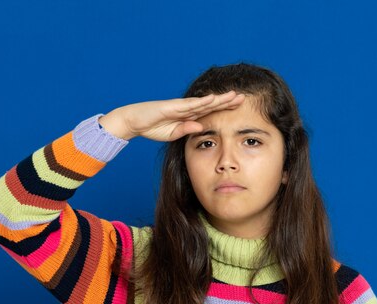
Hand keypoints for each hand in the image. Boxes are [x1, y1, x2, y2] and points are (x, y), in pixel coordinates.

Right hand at [99, 91, 244, 140]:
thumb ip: (186, 130)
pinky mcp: (171, 107)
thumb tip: (201, 128)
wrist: (133, 122)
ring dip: (219, 99)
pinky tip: (213, 100)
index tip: (238, 106)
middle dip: (227, 101)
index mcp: (187, 115)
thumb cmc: (151, 127)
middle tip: (243, 97)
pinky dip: (201, 102)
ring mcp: (179, 106)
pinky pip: (189, 105)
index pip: (209, 111)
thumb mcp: (172, 134)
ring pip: (203, 102)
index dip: (223, 108)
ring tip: (234, 95)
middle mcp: (186, 108)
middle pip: (210, 104)